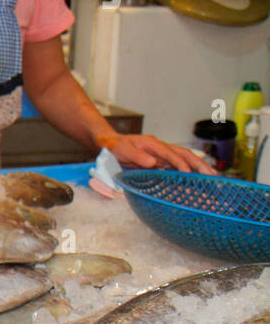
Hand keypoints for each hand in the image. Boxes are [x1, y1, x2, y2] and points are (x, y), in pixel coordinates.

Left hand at [100, 133, 215, 174]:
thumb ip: (137, 156)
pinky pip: (178, 166)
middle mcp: (161, 148)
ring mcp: (162, 155)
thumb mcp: (123, 150)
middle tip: (211, 174)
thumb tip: (153, 162)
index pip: (170, 153)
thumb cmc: (116, 147)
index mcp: (153, 144)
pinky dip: (189, 172)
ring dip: (198, 167)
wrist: (111, 145)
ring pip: (184, 159)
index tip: (186, 172)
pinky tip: (197, 179)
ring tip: (212, 177)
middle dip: (198, 163)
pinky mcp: (161, 162)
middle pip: (184, 154)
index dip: (179, 162)